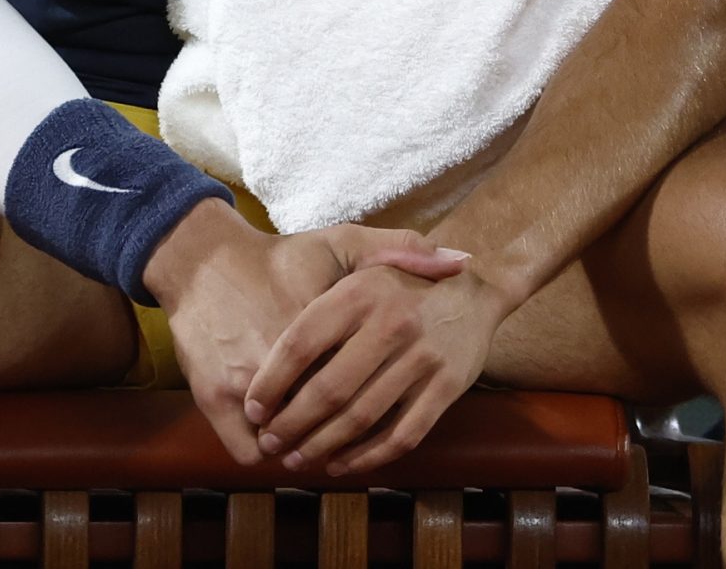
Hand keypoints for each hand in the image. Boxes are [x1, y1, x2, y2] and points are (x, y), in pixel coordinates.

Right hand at [143, 201, 467, 465]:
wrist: (204, 262)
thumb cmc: (280, 257)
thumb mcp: (341, 242)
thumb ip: (402, 249)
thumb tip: (461, 261)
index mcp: (323, 318)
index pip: (367, 380)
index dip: (382, 402)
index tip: (389, 404)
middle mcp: (282, 354)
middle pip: (330, 419)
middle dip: (343, 439)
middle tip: (353, 440)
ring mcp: (245, 381)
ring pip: (288, 445)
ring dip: (303, 452)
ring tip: (313, 447)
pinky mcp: (212, 396)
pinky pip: (247, 453)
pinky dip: (261, 454)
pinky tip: (274, 442)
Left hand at [243, 263, 511, 476]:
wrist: (473, 291)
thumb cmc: (397, 284)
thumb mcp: (358, 261)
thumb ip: (315, 289)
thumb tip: (263, 340)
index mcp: (360, 292)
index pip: (301, 343)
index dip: (271, 382)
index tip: (253, 407)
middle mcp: (392, 323)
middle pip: (329, 389)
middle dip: (291, 424)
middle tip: (270, 442)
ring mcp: (423, 358)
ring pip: (361, 417)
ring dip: (322, 446)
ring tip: (297, 458)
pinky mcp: (448, 387)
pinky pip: (402, 434)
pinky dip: (367, 457)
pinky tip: (341, 464)